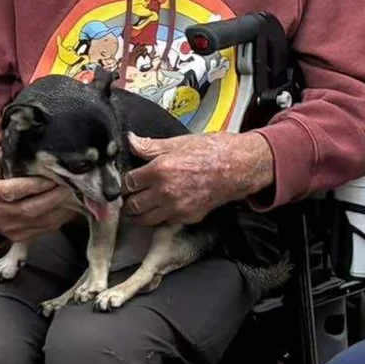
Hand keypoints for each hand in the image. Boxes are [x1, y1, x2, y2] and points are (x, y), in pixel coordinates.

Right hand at [0, 123, 80, 239]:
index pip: (14, 191)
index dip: (34, 185)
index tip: (52, 176)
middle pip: (32, 208)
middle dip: (55, 196)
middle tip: (72, 183)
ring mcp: (11, 229)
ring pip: (42, 221)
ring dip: (62, 208)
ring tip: (77, 193)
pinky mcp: (21, 236)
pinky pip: (45, 229)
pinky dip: (61, 218)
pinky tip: (73, 206)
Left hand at [125, 132, 272, 226]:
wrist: (238, 167)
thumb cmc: (212, 151)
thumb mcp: (178, 143)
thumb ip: (150, 146)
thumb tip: (131, 141)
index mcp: (159, 170)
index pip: (128, 183)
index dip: (126, 182)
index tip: (128, 181)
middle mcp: (165, 193)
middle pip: (133, 206)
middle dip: (129, 201)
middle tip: (131, 196)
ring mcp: (176, 208)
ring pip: (146, 219)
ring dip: (140, 214)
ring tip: (141, 206)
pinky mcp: (188, 218)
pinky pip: (165, 222)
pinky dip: (160, 217)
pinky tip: (162, 207)